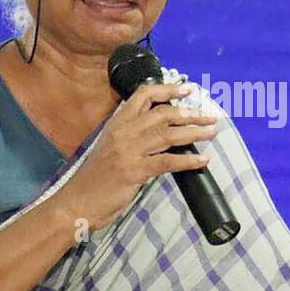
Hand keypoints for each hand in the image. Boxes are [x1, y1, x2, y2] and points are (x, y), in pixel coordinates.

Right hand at [56, 79, 220, 232]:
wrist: (77, 201)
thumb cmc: (95, 178)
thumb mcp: (111, 148)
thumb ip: (131, 136)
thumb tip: (160, 131)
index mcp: (117, 124)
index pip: (143, 95)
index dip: (167, 89)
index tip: (186, 88)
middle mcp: (123, 132)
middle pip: (162, 113)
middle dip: (189, 113)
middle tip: (209, 115)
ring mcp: (129, 151)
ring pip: (168, 135)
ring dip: (194, 132)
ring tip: (212, 131)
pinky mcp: (135, 171)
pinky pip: (167, 162)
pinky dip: (187, 160)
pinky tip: (202, 160)